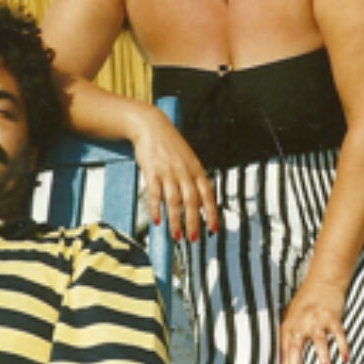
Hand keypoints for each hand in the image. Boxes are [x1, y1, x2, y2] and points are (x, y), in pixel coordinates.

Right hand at [131, 104, 218, 239]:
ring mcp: (167, 171)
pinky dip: (156, 208)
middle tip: (193, 238)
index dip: (211, 212)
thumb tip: (199, 200)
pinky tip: (157, 220)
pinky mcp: (151, 171)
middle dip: (193, 222)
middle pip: (191, 200)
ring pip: (174, 200)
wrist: (150, 125)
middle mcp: (183, 171)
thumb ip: (193, 177)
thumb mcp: (187, 157)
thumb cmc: (169, 143)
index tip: (213, 229)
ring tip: (176, 235)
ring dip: (175, 220)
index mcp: (195, 168)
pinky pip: (155, 193)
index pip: (207, 194)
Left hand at [280, 280, 348, 363]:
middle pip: (296, 344)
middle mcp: (302, 322)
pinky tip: (345, 358)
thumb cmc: (306, 298)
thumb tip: (284, 353)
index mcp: (290, 322)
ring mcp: (317, 319)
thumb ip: (290, 331)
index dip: (283, 360)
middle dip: (295, 361)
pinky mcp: (332, 317)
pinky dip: (343, 346)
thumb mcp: (292, 313)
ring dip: (322, 355)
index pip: (283, 345)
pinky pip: (338, 334)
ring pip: (319, 340)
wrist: (322, 280)